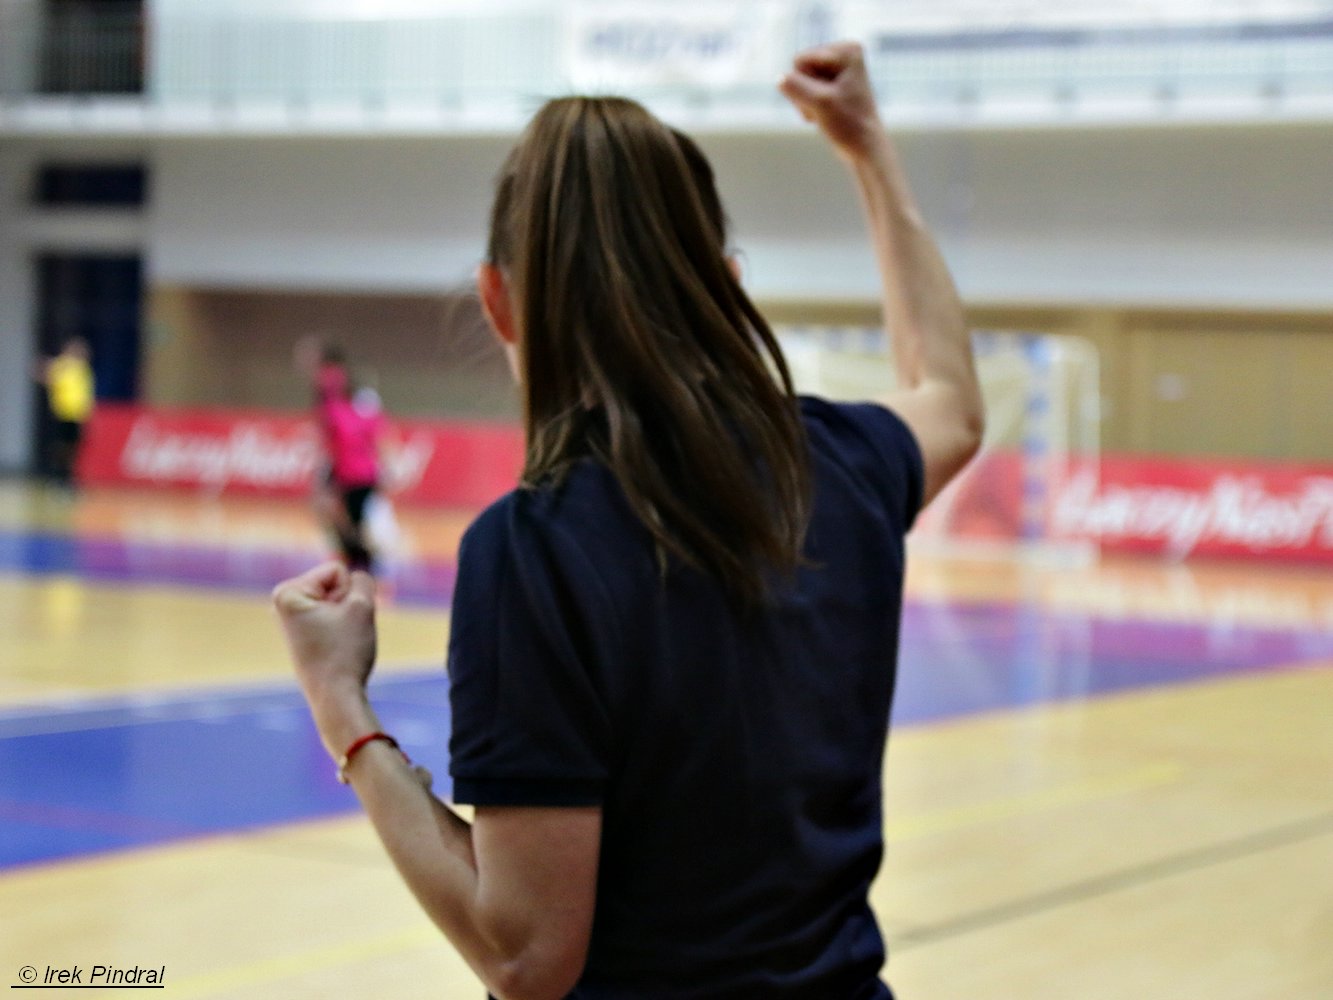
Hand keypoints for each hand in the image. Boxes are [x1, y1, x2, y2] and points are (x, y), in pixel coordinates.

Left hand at [273, 561, 377, 747]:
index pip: (338, 571)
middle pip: (336, 584)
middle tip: (341, 633)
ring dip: (347, 616)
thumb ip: (362, 580)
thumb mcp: (363, 606)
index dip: (349, 594)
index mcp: (287, 592)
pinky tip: (337, 649)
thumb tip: (355, 579)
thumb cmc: (345, 651)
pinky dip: (342, 628)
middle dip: (348, 604)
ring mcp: (292, 619)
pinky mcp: (303, 633)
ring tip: (339, 642)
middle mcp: (282, 603)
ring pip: (338, 601)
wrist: (336, 697)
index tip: (340, 622)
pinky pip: (334, 616)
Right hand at [778, 42, 882, 160]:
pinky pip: (801, 88)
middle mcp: (843, 52)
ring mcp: (836, 67)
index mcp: (847, 50)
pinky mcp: (830, 81)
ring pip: (797, 80)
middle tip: (825, 109)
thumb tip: (779, 78)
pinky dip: (807, 105)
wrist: (863, 147)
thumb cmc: (848, 125)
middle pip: (799, 68)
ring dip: (805, 102)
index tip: (828, 101)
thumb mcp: (820, 103)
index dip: (807, 85)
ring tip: (825, 113)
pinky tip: (822, 114)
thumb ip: (796, 87)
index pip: (801, 60)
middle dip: (805, 93)